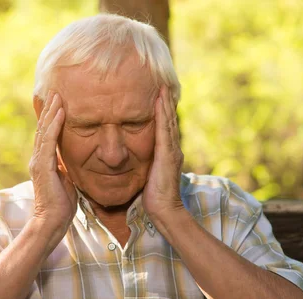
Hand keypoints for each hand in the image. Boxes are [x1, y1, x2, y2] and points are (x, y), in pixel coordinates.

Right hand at [29, 91, 76, 235]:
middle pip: (43, 128)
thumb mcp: (67, 180)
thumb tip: (71, 159)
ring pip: (44, 131)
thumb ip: (66, 168)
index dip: (52, 118)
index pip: (47, 135)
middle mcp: (37, 159)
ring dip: (52, 112)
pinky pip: (49, 141)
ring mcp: (38, 162)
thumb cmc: (62, 205)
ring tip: (58, 95)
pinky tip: (60, 112)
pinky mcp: (42, 166)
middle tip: (56, 91)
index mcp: (43, 162)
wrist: (52, 222)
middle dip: (50, 109)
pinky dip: (54, 125)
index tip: (59, 103)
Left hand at [143, 85, 184, 223]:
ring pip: (168, 121)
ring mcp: (172, 151)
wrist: (164, 211)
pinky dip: (163, 114)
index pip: (163, 127)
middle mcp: (172, 149)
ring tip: (161, 86)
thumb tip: (130, 159)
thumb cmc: (153, 198)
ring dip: (165, 103)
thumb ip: (144, 165)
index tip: (156, 95)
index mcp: (167, 153)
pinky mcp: (168, 155)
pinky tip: (159, 101)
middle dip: (165, 102)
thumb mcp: (146, 176)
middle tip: (161, 83)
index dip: (161, 111)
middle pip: (168, 120)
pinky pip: (164, 130)